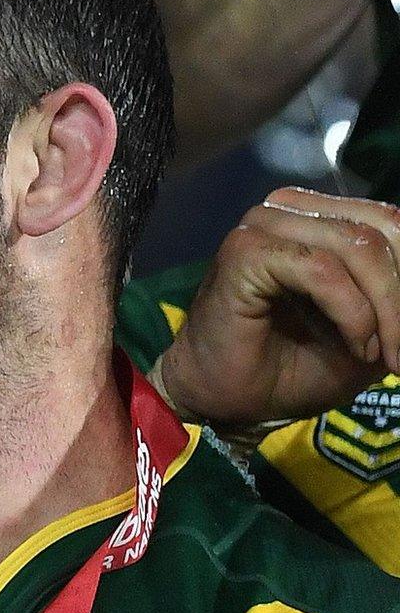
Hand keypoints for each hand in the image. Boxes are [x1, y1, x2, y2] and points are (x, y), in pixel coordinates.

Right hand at [159, 186, 399, 426]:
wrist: (228, 402)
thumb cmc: (294, 369)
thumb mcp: (374, 331)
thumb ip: (398, 301)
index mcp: (319, 219)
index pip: (392, 223)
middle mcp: (291, 211)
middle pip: (384, 230)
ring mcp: (264, 226)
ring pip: (359, 246)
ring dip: (385, 311)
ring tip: (379, 355)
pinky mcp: (245, 251)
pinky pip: (322, 269)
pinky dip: (352, 313)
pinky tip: (357, 344)